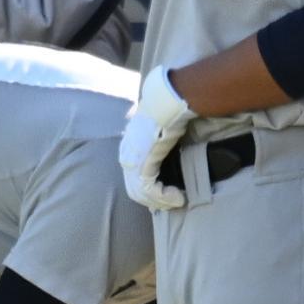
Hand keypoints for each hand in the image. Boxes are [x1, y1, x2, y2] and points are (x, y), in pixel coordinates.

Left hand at [121, 67, 194, 210]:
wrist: (167, 101)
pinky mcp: (141, 164)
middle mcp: (126, 154)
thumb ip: (159, 141)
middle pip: (134, 187)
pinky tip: (177, 197)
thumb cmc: (167, 110)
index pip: (133, 174)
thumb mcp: (160, 128)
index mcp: (128, 145)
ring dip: (161, 200)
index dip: (149, 187)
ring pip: (141, 192)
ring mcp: (131, 160)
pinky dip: (164, 197)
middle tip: (172, 202)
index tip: (166, 192)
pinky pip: (149, 190)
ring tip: (177, 200)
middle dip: (154, 199)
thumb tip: (169, 146)